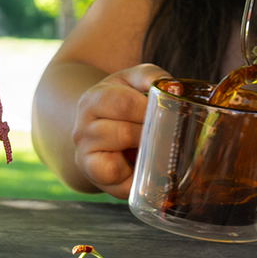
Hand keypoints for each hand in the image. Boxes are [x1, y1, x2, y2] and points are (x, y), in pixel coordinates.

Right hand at [71, 64, 169, 199]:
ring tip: (152, 147)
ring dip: (143, 155)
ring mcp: (84, 155)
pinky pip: (116, 181)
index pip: (124, 103)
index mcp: (93, 100)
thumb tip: (174, 89)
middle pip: (124, 133)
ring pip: (117, 162)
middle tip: (167, 133)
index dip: (149, 109)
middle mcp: (82, 128)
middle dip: (150, 134)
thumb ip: (150, 76)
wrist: (96, 126)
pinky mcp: (93, 176)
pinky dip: (133, 176)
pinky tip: (140, 164)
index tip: (166, 112)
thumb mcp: (131, 81)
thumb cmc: (120, 102)